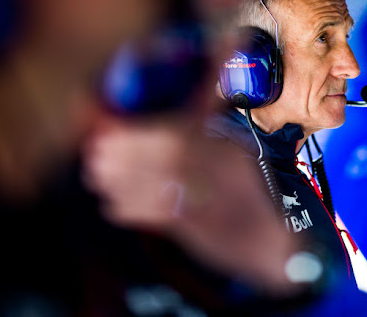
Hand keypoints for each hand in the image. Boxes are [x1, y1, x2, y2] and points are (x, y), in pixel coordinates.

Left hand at [84, 115, 301, 294]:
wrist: (270, 243)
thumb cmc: (247, 198)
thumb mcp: (234, 157)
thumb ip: (203, 136)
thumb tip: (161, 123)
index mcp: (227, 147)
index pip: (178, 129)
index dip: (139, 129)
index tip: (111, 129)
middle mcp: (222, 166)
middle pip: (166, 151)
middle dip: (124, 150)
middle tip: (95, 153)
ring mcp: (213, 195)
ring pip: (159, 180)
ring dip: (121, 178)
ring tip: (97, 177)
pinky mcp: (201, 224)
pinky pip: (160, 211)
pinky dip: (132, 208)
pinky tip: (113, 206)